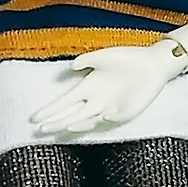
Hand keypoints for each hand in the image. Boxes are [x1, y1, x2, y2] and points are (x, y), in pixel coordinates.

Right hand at [30, 41, 182, 134]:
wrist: (153, 64)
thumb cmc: (127, 58)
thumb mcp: (104, 56)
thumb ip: (87, 60)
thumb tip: (71, 67)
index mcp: (87, 87)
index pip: (64, 102)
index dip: (50, 110)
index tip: (34, 118)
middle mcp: (96, 101)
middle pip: (72, 116)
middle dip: (57, 122)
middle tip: (41, 130)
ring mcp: (110, 108)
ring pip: (89, 121)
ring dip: (78, 124)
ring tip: (68, 126)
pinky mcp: (125, 112)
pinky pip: (114, 118)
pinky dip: (107, 118)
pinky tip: (102, 116)